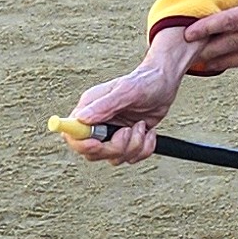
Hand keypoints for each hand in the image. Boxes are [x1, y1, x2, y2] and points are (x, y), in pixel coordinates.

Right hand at [65, 28, 192, 161]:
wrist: (165, 83)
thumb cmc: (144, 80)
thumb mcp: (126, 90)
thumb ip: (104, 106)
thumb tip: (82, 118)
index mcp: (90, 108)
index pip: (72, 135)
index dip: (82, 144)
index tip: (97, 143)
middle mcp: (99, 123)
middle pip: (93, 153)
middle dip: (114, 147)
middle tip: (128, 130)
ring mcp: (113, 134)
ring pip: (114, 158)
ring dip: (133, 146)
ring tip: (141, 125)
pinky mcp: (128, 141)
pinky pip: (131, 158)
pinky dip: (144, 148)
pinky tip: (149, 131)